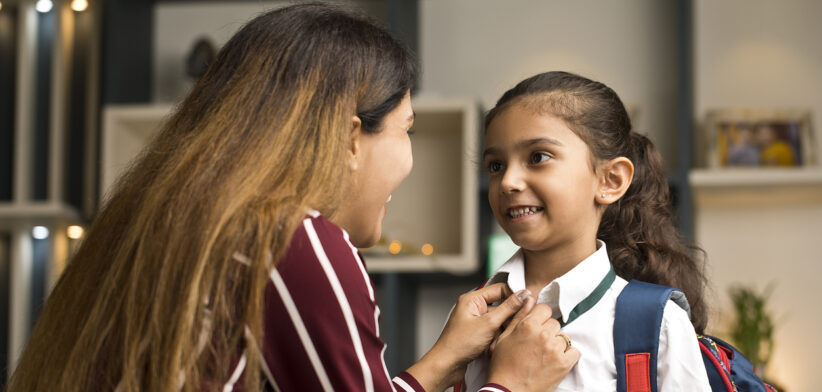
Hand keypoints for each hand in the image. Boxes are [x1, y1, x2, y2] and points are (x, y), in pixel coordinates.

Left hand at [406, 283, 530, 390]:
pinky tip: (491, 348)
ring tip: (494, 342)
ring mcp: (475, 321)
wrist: (446, 365)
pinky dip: (495, 340)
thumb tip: (523, 295)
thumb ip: (509, 308)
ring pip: (499, 321)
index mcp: (472, 299)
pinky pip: (493, 332)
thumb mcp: (489, 324)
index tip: (527, 304)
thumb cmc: (459, 344)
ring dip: (500, 333)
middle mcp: (473, 307)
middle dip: (506, 321)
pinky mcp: (477, 333)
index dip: (514, 296)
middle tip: (510, 329)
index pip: (500, 289)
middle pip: (501, 307)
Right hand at [487, 303, 579, 391]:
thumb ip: (519, 316)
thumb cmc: (503, 365)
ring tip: (544, 356)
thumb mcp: (504, 337)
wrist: (508, 390)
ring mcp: (555, 349)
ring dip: (557, 345)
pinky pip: (574, 352)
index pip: (545, 309)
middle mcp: (543, 334)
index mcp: (528, 325)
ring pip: (564, 338)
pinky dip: (568, 357)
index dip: (540, 318)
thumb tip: (528, 298)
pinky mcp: (564, 364)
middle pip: (555, 324)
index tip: (537, 326)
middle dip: (548, 332)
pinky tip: (555, 362)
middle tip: (537, 345)